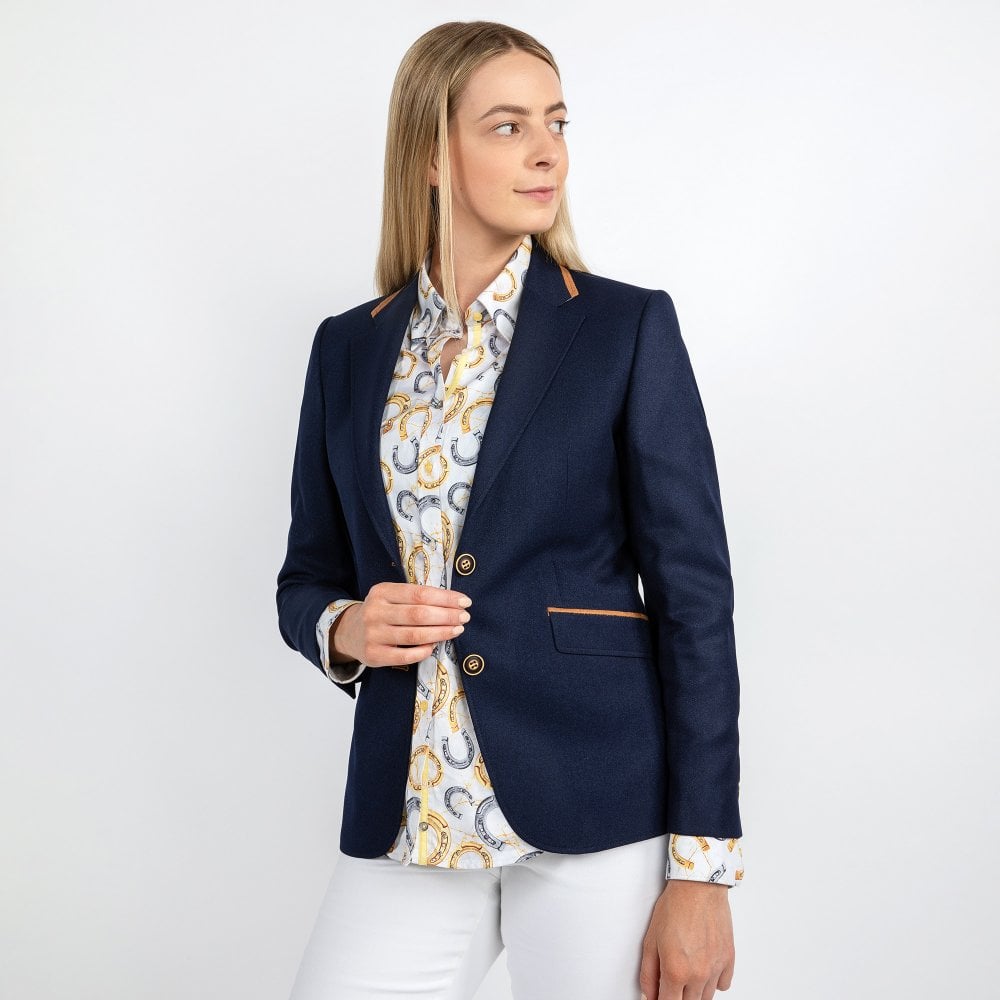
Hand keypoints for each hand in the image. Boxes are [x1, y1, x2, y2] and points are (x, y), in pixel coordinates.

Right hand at [329, 582, 470, 668]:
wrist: (349, 632)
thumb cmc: (381, 612)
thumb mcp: (391, 596)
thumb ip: (415, 597)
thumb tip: (453, 602)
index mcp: (382, 591)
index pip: (419, 594)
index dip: (445, 598)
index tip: (464, 601)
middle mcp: (375, 612)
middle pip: (418, 614)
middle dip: (446, 616)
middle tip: (464, 617)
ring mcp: (373, 635)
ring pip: (414, 635)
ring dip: (440, 633)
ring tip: (457, 630)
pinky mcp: (373, 655)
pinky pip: (405, 656)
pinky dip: (423, 651)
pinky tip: (435, 646)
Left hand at [639, 880, 734, 999]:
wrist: (698, 887)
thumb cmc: (675, 907)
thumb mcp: (650, 940)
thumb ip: (648, 973)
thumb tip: (648, 994)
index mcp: (676, 971)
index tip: (660, 995)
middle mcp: (698, 974)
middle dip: (678, 996)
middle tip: (672, 980)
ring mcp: (716, 968)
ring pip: (706, 997)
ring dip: (695, 991)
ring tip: (687, 971)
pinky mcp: (729, 959)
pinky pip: (723, 985)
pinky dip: (714, 982)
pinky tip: (704, 969)